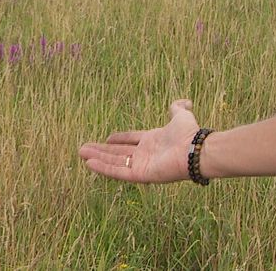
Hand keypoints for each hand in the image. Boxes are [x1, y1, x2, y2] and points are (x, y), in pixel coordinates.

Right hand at [79, 99, 199, 182]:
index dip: (119, 138)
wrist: (194, 149)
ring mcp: (141, 165)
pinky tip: (90, 163)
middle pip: (118, 152)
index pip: (131, 140)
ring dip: (97, 158)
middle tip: (83, 148)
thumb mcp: (181, 116)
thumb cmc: (189, 133)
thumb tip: (185, 101)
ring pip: (114, 162)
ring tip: (81, 153)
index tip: (106, 137)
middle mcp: (145, 153)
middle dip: (101, 150)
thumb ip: (178, 108)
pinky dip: (104, 168)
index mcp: (152, 140)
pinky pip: (118, 172)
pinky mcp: (140, 175)